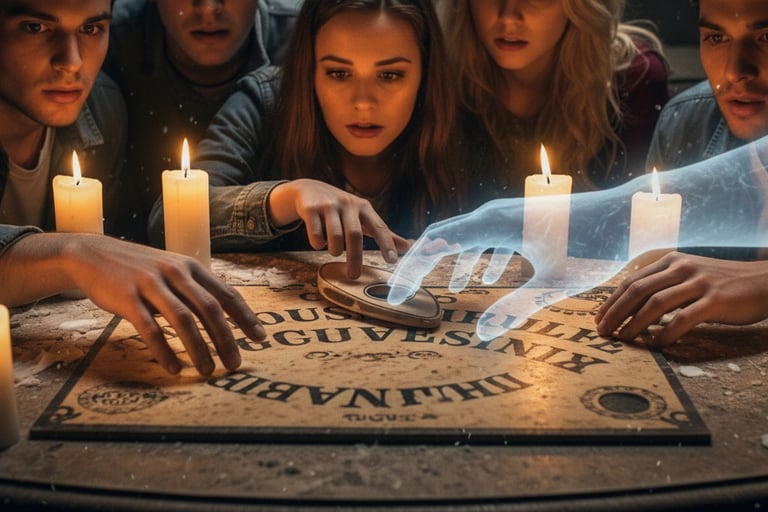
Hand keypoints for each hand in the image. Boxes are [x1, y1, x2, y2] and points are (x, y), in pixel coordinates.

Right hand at [1, 233, 265, 375]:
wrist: (92, 254)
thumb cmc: (139, 268)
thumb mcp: (171, 270)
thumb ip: (194, 289)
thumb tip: (223, 316)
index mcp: (191, 267)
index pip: (226, 293)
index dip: (245, 317)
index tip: (260, 338)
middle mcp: (175, 273)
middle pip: (209, 309)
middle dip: (226, 338)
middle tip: (235, 363)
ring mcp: (151, 284)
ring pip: (183, 320)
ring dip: (199, 348)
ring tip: (207, 370)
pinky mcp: (128, 298)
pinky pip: (150, 328)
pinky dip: (164, 350)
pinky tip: (173, 367)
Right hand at [268, 179, 410, 277]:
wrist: (309, 190)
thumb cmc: (342, 209)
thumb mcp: (363, 217)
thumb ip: (384, 233)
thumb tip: (409, 247)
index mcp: (364, 207)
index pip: (379, 227)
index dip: (386, 244)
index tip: (392, 260)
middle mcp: (348, 204)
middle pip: (355, 235)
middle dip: (355, 258)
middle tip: (354, 276)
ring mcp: (328, 205)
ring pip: (334, 237)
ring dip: (335, 250)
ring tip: (335, 251)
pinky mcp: (311, 209)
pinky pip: (316, 234)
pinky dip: (318, 244)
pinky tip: (319, 242)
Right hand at [387, 199, 626, 339]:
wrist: (626, 214)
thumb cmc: (592, 248)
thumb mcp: (553, 285)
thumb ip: (514, 308)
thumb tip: (482, 334)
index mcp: (493, 224)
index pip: (436, 244)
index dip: (412, 270)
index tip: (396, 295)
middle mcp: (495, 212)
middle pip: (444, 235)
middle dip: (423, 265)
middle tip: (406, 292)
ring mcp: (509, 212)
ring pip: (466, 234)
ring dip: (452, 261)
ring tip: (447, 291)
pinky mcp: (524, 217)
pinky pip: (489, 234)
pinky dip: (479, 256)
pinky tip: (487, 278)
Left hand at [596, 252, 767, 343]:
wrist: (765, 283)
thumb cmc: (723, 284)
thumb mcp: (691, 275)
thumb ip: (666, 285)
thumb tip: (633, 306)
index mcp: (672, 261)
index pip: (633, 281)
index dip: (612, 300)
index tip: (599, 317)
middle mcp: (682, 268)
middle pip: (638, 290)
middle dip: (616, 312)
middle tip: (603, 331)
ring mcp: (699, 283)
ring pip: (656, 303)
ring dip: (635, 323)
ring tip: (624, 339)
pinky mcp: (715, 300)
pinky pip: (684, 318)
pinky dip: (666, 332)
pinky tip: (657, 343)